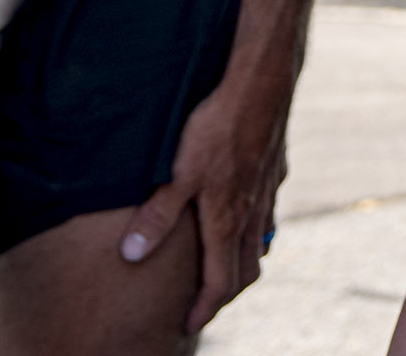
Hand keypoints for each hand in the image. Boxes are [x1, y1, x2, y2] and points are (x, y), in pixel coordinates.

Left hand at [119, 66, 292, 333]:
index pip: (221, 281)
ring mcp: (267, 189)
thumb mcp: (177, 171)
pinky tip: (245, 214)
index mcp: (228, 219)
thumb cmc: (216, 126)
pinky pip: (268, 208)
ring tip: (224, 268)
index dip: (205, 308)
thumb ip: (156, 215)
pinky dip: (256, 226)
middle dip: (226, 293)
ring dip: (243, 261)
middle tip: (204, 305)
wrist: (260, 82)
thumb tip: (131, 255)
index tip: (189, 324)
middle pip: (246, 269)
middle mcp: (253, 211)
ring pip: (260, 240)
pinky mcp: (273, 165)